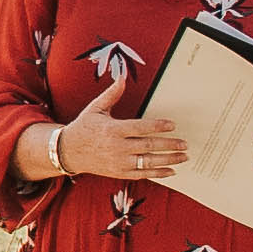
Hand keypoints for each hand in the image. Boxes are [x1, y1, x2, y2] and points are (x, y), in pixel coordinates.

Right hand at [56, 89, 190, 184]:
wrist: (68, 152)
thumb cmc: (84, 127)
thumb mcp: (95, 108)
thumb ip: (112, 94)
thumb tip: (122, 77)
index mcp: (113, 129)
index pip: (141, 127)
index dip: (158, 126)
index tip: (173, 125)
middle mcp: (117, 147)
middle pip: (148, 145)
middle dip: (169, 144)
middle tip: (185, 143)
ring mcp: (118, 162)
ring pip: (148, 162)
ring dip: (168, 160)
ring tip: (183, 156)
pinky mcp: (119, 172)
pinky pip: (142, 174)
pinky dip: (158, 173)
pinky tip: (171, 171)